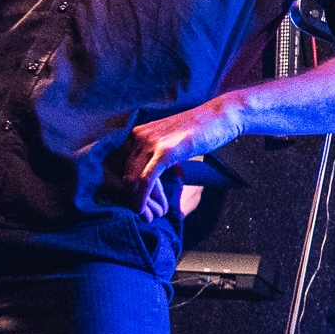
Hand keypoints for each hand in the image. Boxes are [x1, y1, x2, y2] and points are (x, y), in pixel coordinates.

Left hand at [123, 101, 239, 220]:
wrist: (219, 116)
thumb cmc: (198, 131)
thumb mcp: (167, 143)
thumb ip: (153, 157)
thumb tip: (148, 180)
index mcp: (135, 134)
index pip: (115, 165)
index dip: (120, 187)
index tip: (132, 201)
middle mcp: (137, 136)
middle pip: (120, 175)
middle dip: (127, 198)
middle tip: (141, 214)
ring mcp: (150, 143)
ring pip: (131, 180)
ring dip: (135, 201)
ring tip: (145, 216)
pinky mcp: (165, 151)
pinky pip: (146, 180)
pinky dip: (142, 198)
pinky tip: (142, 210)